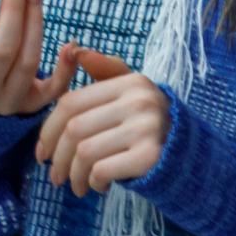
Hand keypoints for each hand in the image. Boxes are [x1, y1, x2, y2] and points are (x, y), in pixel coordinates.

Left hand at [35, 49, 169, 196]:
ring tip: (76, 186)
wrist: (194, 156)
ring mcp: (146, 127)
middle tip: (54, 176)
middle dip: (58, 158)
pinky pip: (102, 170)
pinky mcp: (151, 156)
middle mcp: (138, 100)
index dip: (48, 129)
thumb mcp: (132, 93)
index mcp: (129, 82)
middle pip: (74, 129)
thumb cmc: (151, 125)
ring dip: (74, 175)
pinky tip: (98, 186)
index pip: (71, 103)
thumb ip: (104, 72)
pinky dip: (94, 181)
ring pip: (85, 152)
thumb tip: (74, 49)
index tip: (41, 152)